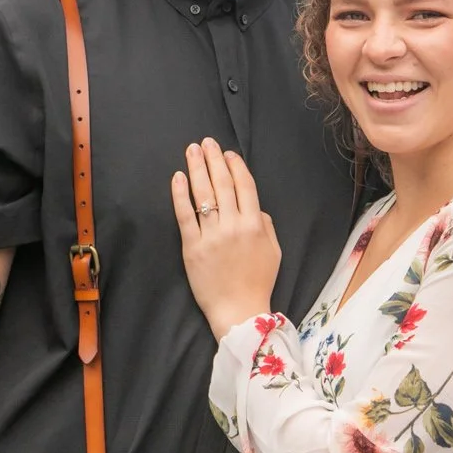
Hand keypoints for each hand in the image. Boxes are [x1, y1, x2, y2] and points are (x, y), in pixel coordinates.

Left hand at [172, 138, 280, 341]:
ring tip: (192, 150)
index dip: (236, 166)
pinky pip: (185, 215)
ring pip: (203, 194)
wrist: (240, 311)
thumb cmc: (258, 281)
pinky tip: (178, 177)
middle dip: (214, 159)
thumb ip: (266, 224)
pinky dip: (180, 194)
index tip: (227, 153)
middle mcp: (234, 225)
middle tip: (206, 142)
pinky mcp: (192, 247)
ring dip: (197, 168)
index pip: (245, 186)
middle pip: (223, 184)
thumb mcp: (274, 251)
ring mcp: (211, 236)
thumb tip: (254, 206)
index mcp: (255, 224)